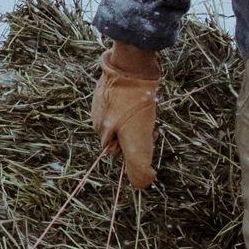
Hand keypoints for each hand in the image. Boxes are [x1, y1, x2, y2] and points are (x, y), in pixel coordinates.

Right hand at [91, 42, 160, 189]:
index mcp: (101, 131)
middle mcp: (97, 117)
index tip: (150, 135)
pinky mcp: (109, 85)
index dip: (138, 147)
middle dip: (138, 133)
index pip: (120, 151)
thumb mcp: (138, 141)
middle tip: (151, 122)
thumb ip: (138, 166)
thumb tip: (146, 182)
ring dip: (138, 118)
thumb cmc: (136, 104)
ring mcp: (102, 100)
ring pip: (124, 118)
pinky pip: (124, 100)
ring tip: (148, 107)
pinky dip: (135, 102)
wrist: (132, 66)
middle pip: (122, 134)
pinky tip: (144, 96)